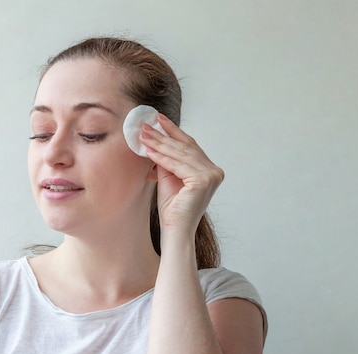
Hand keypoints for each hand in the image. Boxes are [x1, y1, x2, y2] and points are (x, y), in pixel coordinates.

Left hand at [140, 114, 223, 234]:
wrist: (175, 230)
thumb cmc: (172, 208)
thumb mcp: (169, 177)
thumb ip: (167, 159)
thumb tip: (155, 137)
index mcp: (210, 170)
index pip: (190, 146)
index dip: (173, 131)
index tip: (158, 119)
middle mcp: (215, 172)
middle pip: (184, 148)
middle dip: (163, 136)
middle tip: (145, 125)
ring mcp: (212, 176)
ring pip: (180, 155)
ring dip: (159, 144)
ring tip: (143, 135)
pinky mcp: (203, 181)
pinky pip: (177, 165)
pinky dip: (161, 157)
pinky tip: (148, 150)